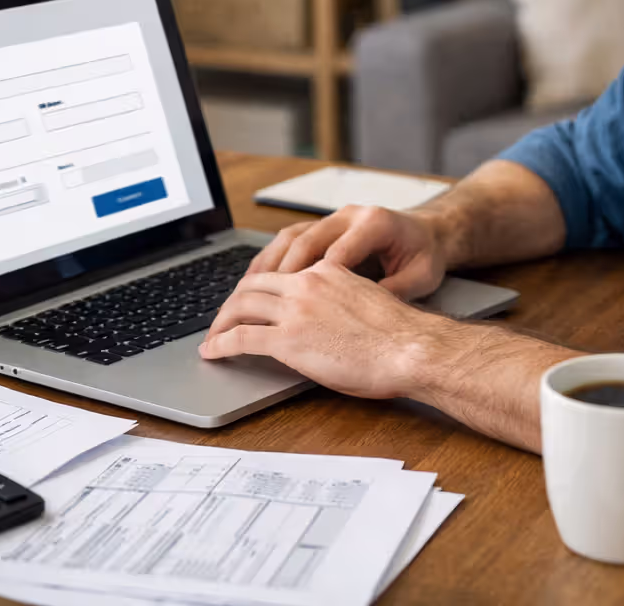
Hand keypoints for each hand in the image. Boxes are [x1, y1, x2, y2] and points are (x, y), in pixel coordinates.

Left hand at [199, 260, 449, 398]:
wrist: (411, 348)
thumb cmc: (400, 335)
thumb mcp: (365, 303)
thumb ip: (338, 303)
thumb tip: (326, 321)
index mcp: (327, 271)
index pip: (280, 272)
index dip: (258, 286)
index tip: (249, 300)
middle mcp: (306, 283)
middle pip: (252, 285)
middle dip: (233, 302)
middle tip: (223, 318)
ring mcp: (295, 309)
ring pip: (240, 306)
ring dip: (221, 322)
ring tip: (212, 337)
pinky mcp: (288, 339)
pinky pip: (241, 337)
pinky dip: (220, 344)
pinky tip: (212, 352)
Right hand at [244, 205, 447, 300]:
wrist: (430, 233)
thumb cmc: (425, 256)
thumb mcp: (421, 278)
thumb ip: (394, 292)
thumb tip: (364, 314)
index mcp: (374, 224)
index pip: (336, 252)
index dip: (311, 279)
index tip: (292, 306)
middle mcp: (349, 215)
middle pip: (305, 240)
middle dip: (279, 272)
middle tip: (256, 300)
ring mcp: (334, 218)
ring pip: (291, 236)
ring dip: (268, 264)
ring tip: (246, 291)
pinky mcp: (325, 226)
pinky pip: (291, 239)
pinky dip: (273, 259)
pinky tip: (257, 281)